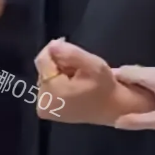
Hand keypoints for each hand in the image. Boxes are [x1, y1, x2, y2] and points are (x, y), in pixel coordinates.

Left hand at [35, 39, 154, 125]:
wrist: (112, 109)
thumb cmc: (104, 87)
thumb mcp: (92, 64)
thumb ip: (71, 53)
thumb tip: (52, 45)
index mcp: (52, 93)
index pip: (42, 60)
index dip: (55, 49)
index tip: (70, 47)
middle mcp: (42, 103)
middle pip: (44, 68)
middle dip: (59, 62)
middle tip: (79, 68)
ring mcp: (43, 109)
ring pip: (46, 75)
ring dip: (60, 71)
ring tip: (78, 77)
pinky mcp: (47, 110)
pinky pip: (48, 85)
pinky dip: (59, 80)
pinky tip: (72, 85)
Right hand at [114, 65, 154, 132]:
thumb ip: (138, 121)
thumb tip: (117, 121)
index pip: (129, 71)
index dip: (115, 77)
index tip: (101, 83)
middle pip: (136, 70)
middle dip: (122, 79)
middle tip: (109, 91)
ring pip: (144, 73)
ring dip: (133, 81)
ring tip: (121, 94)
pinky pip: (152, 75)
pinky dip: (142, 82)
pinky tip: (139, 95)